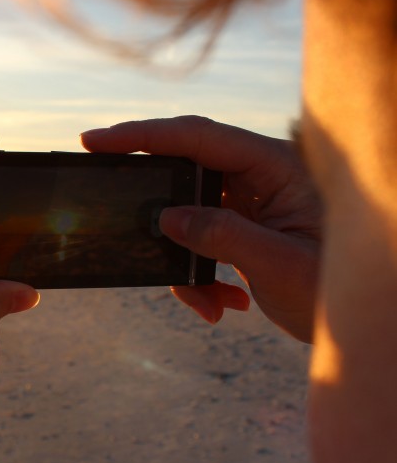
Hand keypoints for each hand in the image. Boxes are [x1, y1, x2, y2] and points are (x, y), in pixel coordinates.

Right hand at [81, 115, 321, 342]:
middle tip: (116, 211)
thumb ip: (220, 234)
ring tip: (207, 302)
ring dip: (185, 261)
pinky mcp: (246, 232)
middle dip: (157, 206)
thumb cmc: (339, 288)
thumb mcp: (279, 263)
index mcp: (276, 167)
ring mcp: (253, 205)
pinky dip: (200, 278)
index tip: (95, 142)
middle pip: (186, 171)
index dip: (142, 135)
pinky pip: (201, 243)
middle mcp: (262, 178)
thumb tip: (165, 218)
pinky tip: (226, 306)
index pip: (198, 137)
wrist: (367, 327)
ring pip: (189, 215)